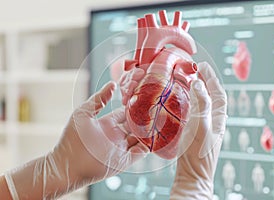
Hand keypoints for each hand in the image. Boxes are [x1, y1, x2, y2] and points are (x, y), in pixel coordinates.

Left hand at [4, 81, 148, 199]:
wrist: (68, 164)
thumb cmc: (73, 138)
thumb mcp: (84, 113)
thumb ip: (99, 99)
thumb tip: (112, 84)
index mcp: (107, 123)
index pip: (124, 113)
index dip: (133, 106)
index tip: (145, 98)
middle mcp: (116, 135)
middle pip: (135, 125)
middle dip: (144, 118)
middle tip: (157, 109)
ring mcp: (121, 148)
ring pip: (140, 138)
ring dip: (149, 131)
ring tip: (162, 121)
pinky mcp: (125, 160)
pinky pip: (141, 152)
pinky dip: (150, 146)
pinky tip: (158, 137)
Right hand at [170, 62, 226, 198]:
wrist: (192, 173)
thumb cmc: (199, 153)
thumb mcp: (201, 126)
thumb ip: (201, 103)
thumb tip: (198, 82)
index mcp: (218, 116)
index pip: (217, 90)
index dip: (210, 76)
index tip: (200, 65)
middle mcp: (212, 117)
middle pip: (209, 93)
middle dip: (201, 79)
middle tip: (189, 69)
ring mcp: (202, 122)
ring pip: (199, 100)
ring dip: (193, 88)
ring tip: (183, 78)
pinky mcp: (192, 128)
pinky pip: (191, 108)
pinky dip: (186, 99)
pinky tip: (178, 96)